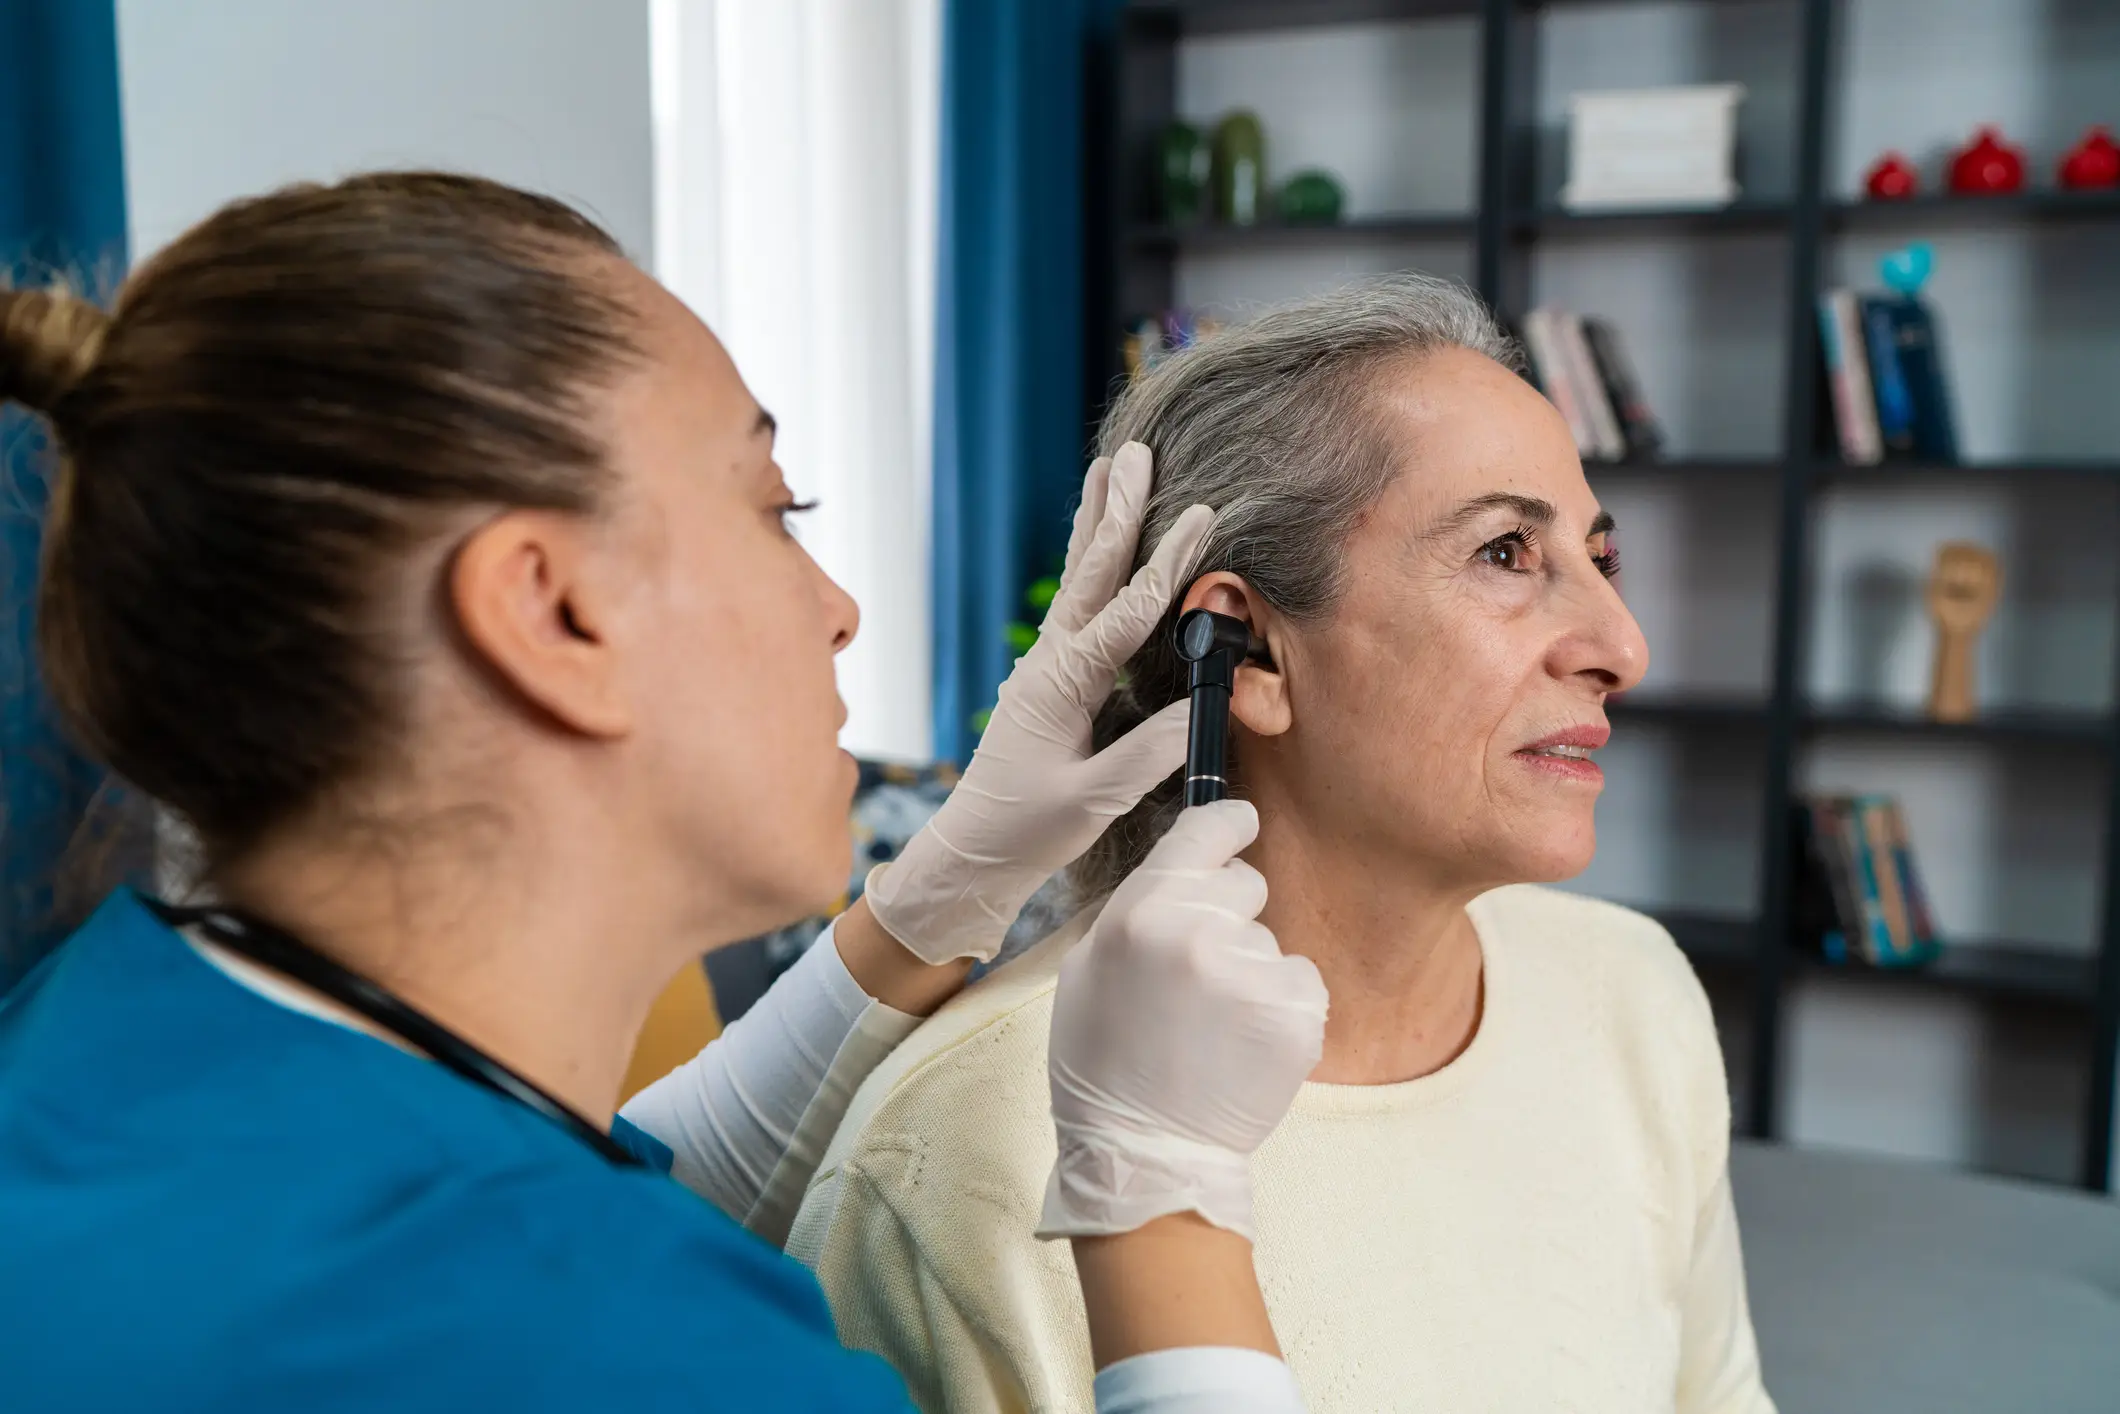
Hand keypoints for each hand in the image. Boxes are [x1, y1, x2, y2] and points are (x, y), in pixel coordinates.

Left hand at [864, 443, 1213, 963]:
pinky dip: (1093, 565)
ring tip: (1109, 467)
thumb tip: (1201, 706)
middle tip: (1136, 451)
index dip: (1166, 563)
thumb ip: (1146, 752)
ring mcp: (1045, 667)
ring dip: (1098, 523)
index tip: (1200, 514)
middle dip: (1118, 510)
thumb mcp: (1092, 800)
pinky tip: (1101, 545)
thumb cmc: (1028, 832)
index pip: (1126, 612)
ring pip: (1080, 580)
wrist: (971, 855)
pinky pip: (1078, 606)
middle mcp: (1049, 663)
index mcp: (1062, 685)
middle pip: (1092, 573)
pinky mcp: (1049, 680)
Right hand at [1036, 800, 1327, 1240]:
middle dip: (1230, 915)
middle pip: (1246, 883)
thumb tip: (1191, 861)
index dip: (1229, 823)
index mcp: (1143, 911)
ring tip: (1213, 1026)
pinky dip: (1279, 1007)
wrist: (1143, 1151)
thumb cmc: (1103, 1058)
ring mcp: (1254, 974)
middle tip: (1199, 972)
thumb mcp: (1090, 965)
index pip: (1206, 831)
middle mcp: (1200, 933)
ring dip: (1251, 970)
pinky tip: (1244, 1044)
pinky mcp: (1297, 1015)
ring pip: (1271, 941)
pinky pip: (1299, 982)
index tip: (1241, 824)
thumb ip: (1142, 904)